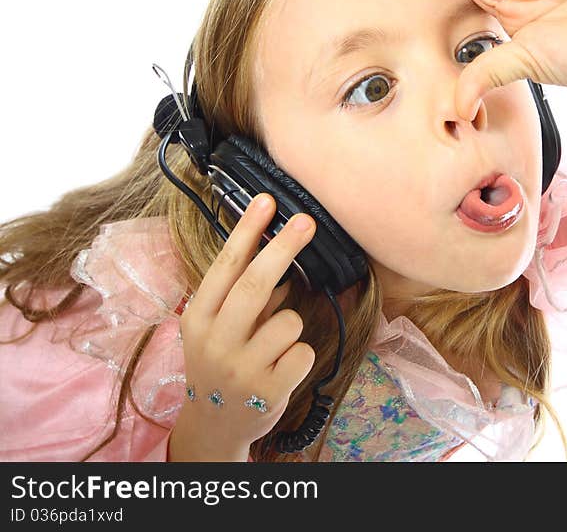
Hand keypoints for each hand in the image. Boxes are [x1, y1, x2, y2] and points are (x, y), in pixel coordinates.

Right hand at [173, 193, 316, 456]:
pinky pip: (302, 351)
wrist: (214, 425)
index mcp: (198, 318)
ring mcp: (240, 368)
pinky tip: (279, 369)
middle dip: (284, 248)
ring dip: (290, 324)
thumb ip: (242, 295)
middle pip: (255, 285)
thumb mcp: (216, 327)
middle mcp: (214, 341)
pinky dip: (298, 355)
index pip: (225, 267)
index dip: (248, 231)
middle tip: (307, 221)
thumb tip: (280, 256)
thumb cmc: (221, 362)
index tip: (266, 201)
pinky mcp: (267, 390)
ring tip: (272, 345)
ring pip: (289, 321)